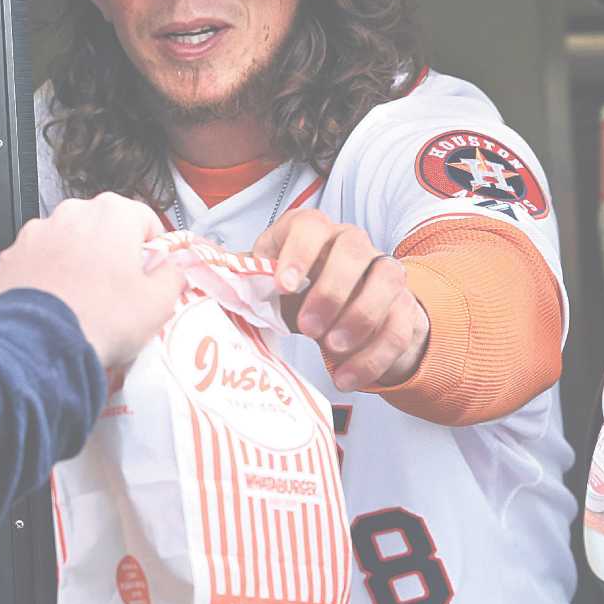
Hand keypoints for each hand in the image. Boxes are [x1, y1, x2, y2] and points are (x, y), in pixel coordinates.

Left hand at [0, 194, 184, 370]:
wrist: (39, 346)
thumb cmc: (100, 320)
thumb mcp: (157, 304)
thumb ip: (173, 276)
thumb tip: (174, 268)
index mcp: (113, 214)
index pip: (145, 219)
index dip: (152, 248)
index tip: (151, 271)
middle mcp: (74, 213)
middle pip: (105, 227)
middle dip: (113, 252)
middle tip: (119, 290)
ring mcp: (39, 232)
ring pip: (70, 241)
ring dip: (79, 261)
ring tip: (84, 300)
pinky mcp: (13, 254)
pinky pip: (40, 258)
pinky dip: (49, 273)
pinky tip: (57, 302)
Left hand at [254, 209, 428, 393]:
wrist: (342, 317)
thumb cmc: (297, 295)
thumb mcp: (266, 286)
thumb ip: (240, 281)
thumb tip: (199, 276)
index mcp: (313, 232)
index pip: (310, 226)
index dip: (298, 253)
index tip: (282, 287)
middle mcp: (352, 243)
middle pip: (353, 249)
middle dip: (331, 291)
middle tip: (308, 329)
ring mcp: (383, 272)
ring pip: (386, 281)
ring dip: (360, 318)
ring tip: (331, 350)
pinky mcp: (404, 306)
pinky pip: (399, 326)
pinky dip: (373, 356)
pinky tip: (345, 377)